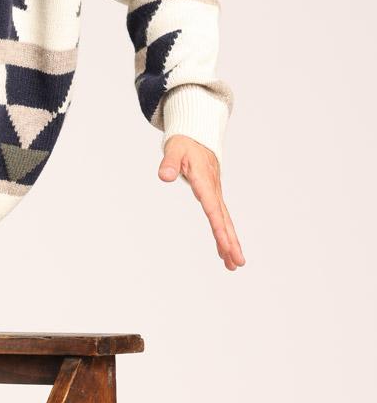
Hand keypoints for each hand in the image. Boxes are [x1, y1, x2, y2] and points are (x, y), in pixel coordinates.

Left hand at [159, 135, 244, 269]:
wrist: (197, 137)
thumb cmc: (185, 144)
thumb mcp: (174, 150)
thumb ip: (169, 163)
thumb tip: (165, 176)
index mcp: (204, 181)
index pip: (212, 208)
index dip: (218, 226)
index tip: (225, 244)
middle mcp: (214, 191)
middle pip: (224, 220)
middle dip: (231, 242)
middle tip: (238, 262)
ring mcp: (216, 195)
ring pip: (225, 222)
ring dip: (230, 243)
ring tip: (234, 265)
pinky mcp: (214, 197)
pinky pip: (221, 219)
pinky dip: (224, 235)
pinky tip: (224, 252)